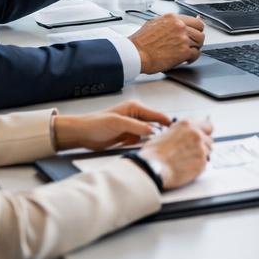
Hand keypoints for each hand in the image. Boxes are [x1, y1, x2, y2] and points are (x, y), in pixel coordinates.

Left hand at [53, 100, 171, 151]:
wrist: (81, 134)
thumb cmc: (95, 124)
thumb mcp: (118, 123)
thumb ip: (137, 126)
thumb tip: (154, 130)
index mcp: (135, 108)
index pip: (157, 115)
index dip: (168, 122)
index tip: (178, 130)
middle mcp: (136, 116)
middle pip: (155, 125)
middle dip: (162, 133)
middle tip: (172, 142)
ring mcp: (132, 127)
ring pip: (149, 134)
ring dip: (154, 141)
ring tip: (162, 147)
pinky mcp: (128, 137)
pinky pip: (141, 141)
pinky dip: (145, 145)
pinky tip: (148, 150)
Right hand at [130, 14, 204, 72]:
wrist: (136, 53)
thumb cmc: (141, 41)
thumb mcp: (154, 23)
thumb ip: (169, 23)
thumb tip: (179, 22)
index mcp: (173, 18)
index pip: (195, 21)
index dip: (196, 29)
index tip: (196, 32)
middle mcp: (180, 26)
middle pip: (200, 32)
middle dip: (197, 39)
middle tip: (192, 44)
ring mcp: (183, 38)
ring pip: (199, 42)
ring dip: (195, 48)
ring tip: (187, 52)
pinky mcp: (184, 51)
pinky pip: (196, 54)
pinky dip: (192, 58)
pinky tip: (186, 59)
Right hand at [140, 119, 214, 189]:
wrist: (152, 168)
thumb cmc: (153, 154)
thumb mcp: (164, 133)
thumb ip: (179, 132)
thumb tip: (184, 135)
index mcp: (187, 125)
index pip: (207, 126)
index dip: (205, 132)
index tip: (204, 136)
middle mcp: (196, 135)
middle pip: (209, 140)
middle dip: (202, 146)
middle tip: (190, 153)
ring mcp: (201, 149)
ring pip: (208, 153)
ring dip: (200, 156)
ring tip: (185, 161)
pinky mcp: (202, 163)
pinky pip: (204, 164)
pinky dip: (197, 167)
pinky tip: (185, 168)